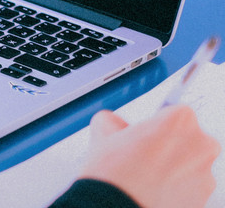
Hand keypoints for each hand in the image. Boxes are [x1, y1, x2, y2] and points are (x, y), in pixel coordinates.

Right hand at [78, 106, 218, 207]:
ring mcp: (205, 176)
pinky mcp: (202, 200)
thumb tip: (114, 124)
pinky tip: (151, 190)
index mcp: (181, 120)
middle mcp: (201, 145)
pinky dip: (174, 189)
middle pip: (188, 137)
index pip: (175, 110)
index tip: (146, 131)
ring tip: (144, 176)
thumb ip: (114, 120)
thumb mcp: (103, 131)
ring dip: (172, 167)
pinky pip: (189, 188)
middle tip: (143, 153)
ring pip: (189, 164)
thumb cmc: (115, 174)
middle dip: (169, 143)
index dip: (156, 122)